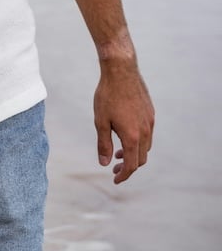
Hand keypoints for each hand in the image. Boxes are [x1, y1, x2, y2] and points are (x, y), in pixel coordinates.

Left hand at [94, 56, 154, 183]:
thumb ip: (104, 144)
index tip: (114, 180)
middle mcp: (145, 131)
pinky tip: (126, 134)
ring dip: (134, 153)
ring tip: (119, 152)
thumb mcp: (100, 121)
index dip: (123, 175)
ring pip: (146, 146)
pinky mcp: (150, 112)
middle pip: (140, 159)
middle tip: (114, 168)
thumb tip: (104, 163)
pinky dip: (138, 141)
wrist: (121, 70)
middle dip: (128, 167)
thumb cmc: (108, 95)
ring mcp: (150, 122)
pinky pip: (148, 134)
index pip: (131, 165)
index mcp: (133, 136)